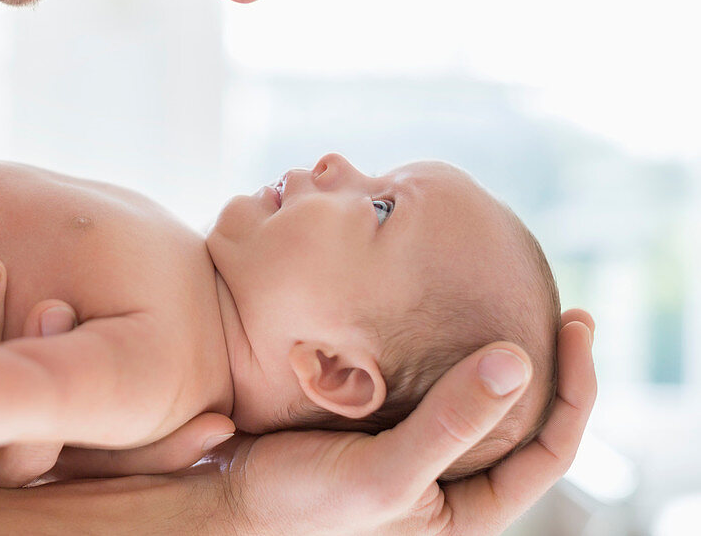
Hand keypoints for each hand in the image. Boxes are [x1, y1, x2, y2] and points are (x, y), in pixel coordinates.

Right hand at [214, 308, 596, 535]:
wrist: (230, 491)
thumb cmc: (302, 502)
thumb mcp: (382, 473)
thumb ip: (449, 424)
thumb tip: (517, 361)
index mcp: (467, 508)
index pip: (550, 450)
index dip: (577, 390)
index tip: (576, 324)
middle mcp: (450, 476)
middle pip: (522, 419)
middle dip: (547, 364)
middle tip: (562, 306)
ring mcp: (418, 443)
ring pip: (475, 393)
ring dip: (494, 349)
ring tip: (511, 298)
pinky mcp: (385, 416)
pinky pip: (429, 376)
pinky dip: (443, 342)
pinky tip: (442, 308)